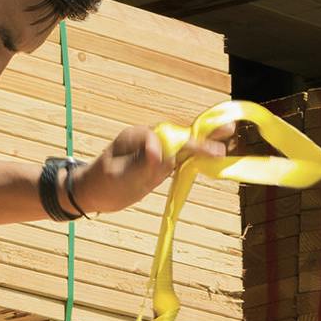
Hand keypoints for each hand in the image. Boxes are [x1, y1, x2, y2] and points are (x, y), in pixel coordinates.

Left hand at [73, 115, 225, 215]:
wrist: (91, 193)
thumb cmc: (101, 184)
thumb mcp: (118, 176)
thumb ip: (140, 164)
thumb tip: (159, 151)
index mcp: (137, 137)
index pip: (165, 140)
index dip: (183, 147)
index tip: (197, 158)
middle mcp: (149, 139)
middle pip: (180, 135)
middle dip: (203, 133)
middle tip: (228, 128)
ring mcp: (155, 150)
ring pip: (183, 144)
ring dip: (205, 141)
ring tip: (229, 135)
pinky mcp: (159, 162)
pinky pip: (181, 157)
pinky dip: (197, 154)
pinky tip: (214, 154)